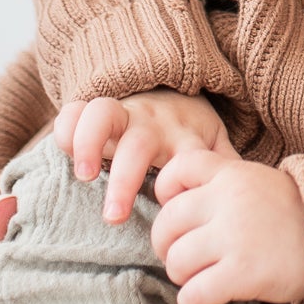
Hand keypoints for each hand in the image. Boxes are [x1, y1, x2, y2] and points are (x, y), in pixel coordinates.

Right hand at [54, 87, 233, 221]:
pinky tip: (61, 152)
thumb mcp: (213, 146)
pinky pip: (76, 109)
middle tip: (114, 217)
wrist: (171, 87)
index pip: (188, 159)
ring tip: (84, 176)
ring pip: (104, 115)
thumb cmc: (189, 133)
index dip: (180, 184)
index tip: (170, 213)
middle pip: (141, 144)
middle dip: (126, 180)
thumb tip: (241, 203)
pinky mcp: (96, 109)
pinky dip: (67, 128)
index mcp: (185, 137)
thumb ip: (223, 171)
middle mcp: (154, 124)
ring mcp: (124, 113)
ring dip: (90, 143)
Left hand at [151, 149, 303, 303]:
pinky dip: (193, 300)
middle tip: (184, 256)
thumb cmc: (296, 213)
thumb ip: (221, 184)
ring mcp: (235, 237)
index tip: (179, 211)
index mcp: (233, 174)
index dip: (166, 192)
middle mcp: (229, 201)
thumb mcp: (260, 180)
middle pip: (166, 223)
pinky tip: (209, 296)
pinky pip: (192, 294)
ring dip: (182, 276)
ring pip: (175, 262)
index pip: (176, 171)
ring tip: (202, 276)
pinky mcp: (243, 273)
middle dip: (167, 246)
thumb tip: (174, 202)